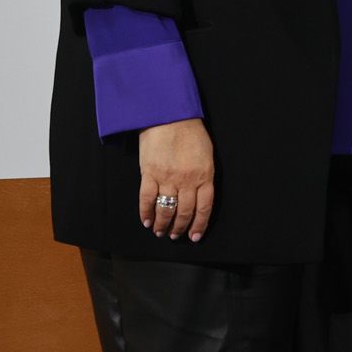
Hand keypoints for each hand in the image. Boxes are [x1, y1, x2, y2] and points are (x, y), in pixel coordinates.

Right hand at [137, 117, 214, 241]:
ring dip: (162, 224)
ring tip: (160, 231)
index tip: (194, 236)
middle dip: (179, 228)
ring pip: (166, 210)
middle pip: (184, 212)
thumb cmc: (190, 131)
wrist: (169, 115)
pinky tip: (146, 221)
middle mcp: (187, 180)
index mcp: (205, 175)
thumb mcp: (206, 153)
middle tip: (175, 235)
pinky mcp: (149, 173)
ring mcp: (168, 178)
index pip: (204, 208)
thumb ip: (204, 174)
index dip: (199, 225)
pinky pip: (147, 199)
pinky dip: (146, 213)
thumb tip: (200, 194)